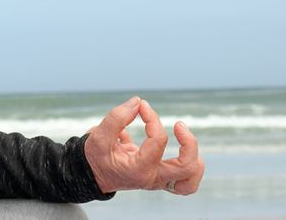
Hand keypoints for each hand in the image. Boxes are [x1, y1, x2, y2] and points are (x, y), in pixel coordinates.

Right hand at [83, 96, 204, 195]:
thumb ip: (117, 118)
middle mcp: (152, 178)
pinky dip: (189, 168)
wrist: (91, 175)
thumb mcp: (98, 136)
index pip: (158, 140)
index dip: (152, 118)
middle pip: (186, 166)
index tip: (141, 106)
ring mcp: (157, 181)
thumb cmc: (95, 156)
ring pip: (190, 180)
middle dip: (189, 143)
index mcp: (138, 169)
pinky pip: (184, 183)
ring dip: (194, 159)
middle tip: (179, 125)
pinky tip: (181, 151)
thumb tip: (138, 102)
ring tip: (184, 139)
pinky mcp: (159, 179)